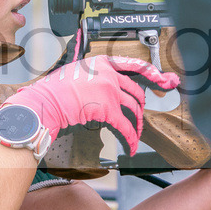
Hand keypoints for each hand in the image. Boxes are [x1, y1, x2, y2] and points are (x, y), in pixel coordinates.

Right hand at [4, 55, 180, 154]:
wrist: (44, 102)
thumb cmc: (53, 91)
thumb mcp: (75, 72)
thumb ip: (92, 75)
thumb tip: (102, 82)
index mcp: (101, 63)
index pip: (134, 65)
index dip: (153, 73)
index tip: (166, 79)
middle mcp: (108, 74)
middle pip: (135, 92)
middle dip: (140, 108)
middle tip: (140, 117)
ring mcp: (109, 91)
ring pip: (133, 110)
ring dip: (137, 125)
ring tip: (134, 135)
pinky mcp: (107, 110)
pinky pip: (126, 127)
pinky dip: (132, 139)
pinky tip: (132, 147)